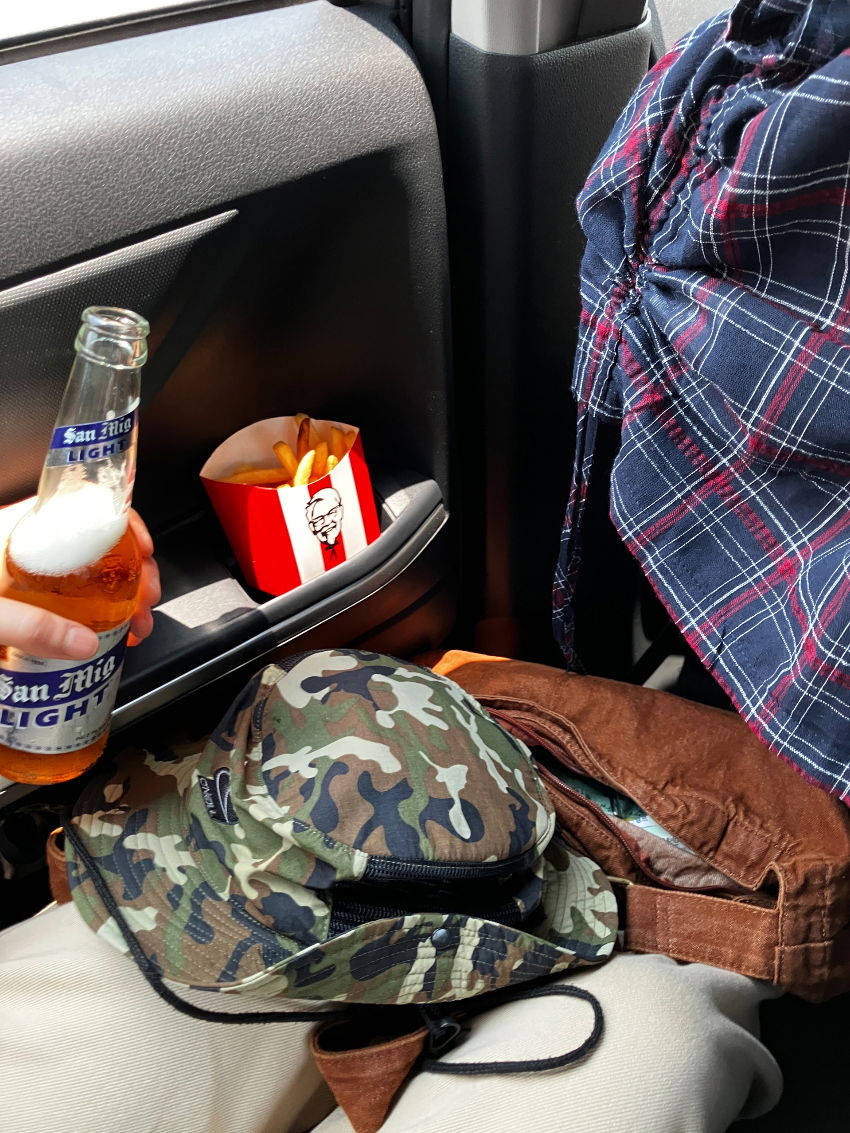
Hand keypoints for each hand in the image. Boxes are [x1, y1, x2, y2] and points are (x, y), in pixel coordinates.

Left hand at [0, 506, 159, 658]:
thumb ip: (31, 626)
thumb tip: (87, 644)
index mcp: (22, 531)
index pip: (86, 508)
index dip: (124, 525)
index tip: (145, 549)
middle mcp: (33, 545)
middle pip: (101, 546)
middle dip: (135, 572)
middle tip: (147, 601)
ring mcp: (33, 572)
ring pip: (94, 574)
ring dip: (125, 597)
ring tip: (137, 625)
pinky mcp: (30, 598)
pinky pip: (76, 599)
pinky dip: (100, 613)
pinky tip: (110, 632)